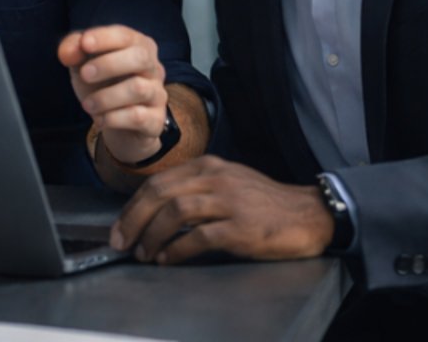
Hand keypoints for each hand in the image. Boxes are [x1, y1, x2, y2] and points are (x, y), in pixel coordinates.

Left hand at [58, 25, 169, 164]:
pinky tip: (100, 120)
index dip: (105, 38)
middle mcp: (153, 68)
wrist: (120, 126)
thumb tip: (66, 53)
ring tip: (86, 105)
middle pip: (140, 58)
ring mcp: (158, 94)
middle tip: (84, 74)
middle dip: (109, 64)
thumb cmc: (103, 86)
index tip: (85, 44)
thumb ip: (74, 51)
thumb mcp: (84, 65)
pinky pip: (139, 117)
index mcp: (138, 47)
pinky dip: (114, 118)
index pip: (126, 36)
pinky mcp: (155, 119)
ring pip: (139, 89)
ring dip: (106, 97)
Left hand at [110, 155, 333, 263]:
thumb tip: (156, 212)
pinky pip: (199, 236)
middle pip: (160, 193)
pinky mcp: (240, 227)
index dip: (133, 205)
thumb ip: (196, 189)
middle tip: (122, 242)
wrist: (306, 215)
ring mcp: (229, 201)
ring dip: (153, 235)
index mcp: (209, 167)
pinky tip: (169, 259)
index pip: (158, 181)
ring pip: (175, 212)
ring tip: (144, 253)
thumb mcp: (228, 183)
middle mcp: (216, 178)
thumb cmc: (265, 204)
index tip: (121, 226)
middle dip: (134, 220)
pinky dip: (177, 249)